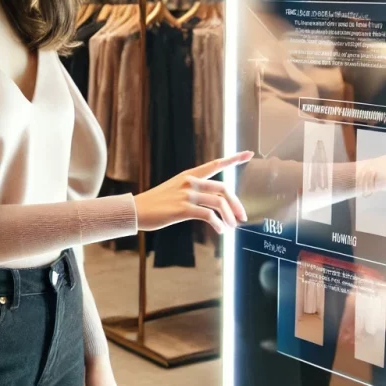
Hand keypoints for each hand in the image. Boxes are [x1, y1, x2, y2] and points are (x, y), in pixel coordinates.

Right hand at [134, 151, 253, 234]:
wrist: (135, 210)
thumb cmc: (155, 204)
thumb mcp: (174, 190)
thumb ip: (192, 191)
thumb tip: (211, 203)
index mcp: (189, 175)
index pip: (215, 164)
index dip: (233, 159)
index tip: (249, 154)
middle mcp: (189, 182)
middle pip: (223, 188)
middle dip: (236, 204)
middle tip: (241, 217)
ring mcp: (186, 195)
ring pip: (218, 203)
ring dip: (228, 217)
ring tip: (230, 228)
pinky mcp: (182, 209)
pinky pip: (208, 216)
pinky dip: (218, 225)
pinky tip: (220, 231)